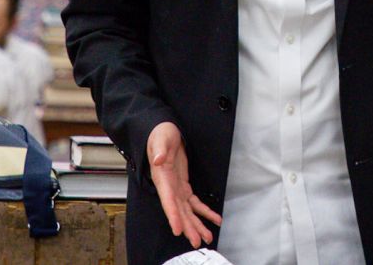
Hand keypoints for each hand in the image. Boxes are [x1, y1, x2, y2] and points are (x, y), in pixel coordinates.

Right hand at [147, 121, 221, 247]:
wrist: (163, 131)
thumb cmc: (160, 134)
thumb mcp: (160, 138)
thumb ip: (159, 149)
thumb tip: (158, 160)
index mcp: (162, 177)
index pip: (168, 199)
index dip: (173, 215)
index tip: (178, 229)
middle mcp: (168, 186)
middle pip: (178, 211)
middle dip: (188, 227)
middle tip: (197, 240)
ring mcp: (176, 188)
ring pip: (187, 210)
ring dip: (197, 224)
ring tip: (208, 237)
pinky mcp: (183, 186)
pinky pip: (194, 202)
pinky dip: (204, 211)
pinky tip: (214, 219)